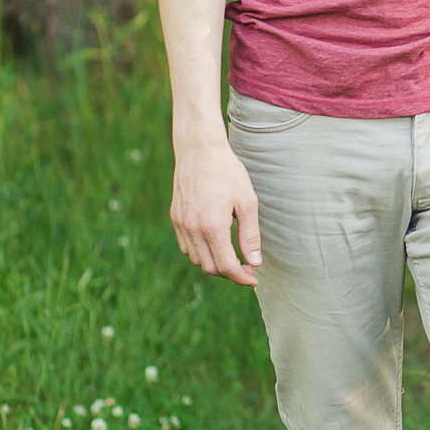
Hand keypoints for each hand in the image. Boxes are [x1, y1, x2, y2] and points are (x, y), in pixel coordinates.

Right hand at [171, 134, 262, 284]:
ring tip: (234, 256)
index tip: (254, 278)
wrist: (199, 150)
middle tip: (247, 269)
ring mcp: (180, 224)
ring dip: (215, 263)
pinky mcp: (175, 218)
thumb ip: (250, 236)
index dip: (241, 277)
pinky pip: (186, 246)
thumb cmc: (228, 173)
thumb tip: (254, 263)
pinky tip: (216, 244)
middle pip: (210, 267)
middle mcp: (192, 229)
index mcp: (212, 227)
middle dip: (229, 273)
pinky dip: (201, 252)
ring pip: (196, 259)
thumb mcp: (247, 203)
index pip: (226, 266)